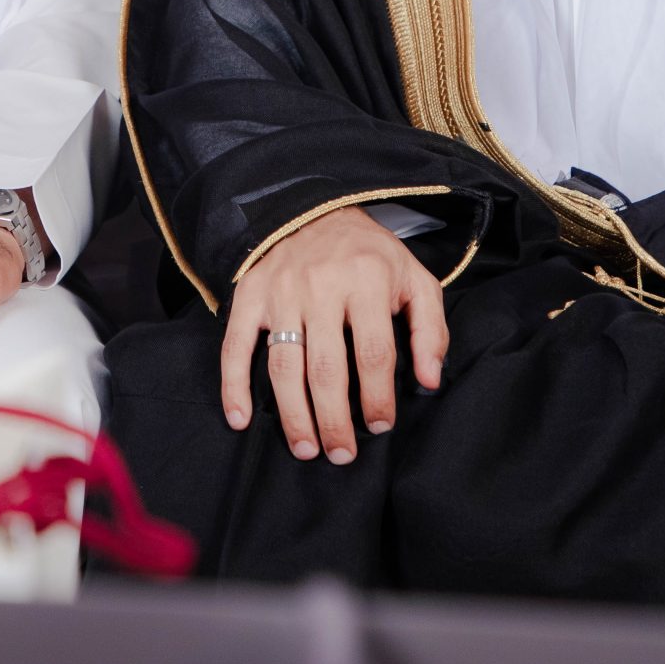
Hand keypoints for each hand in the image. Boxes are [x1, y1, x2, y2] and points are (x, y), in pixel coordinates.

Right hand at [219, 206, 447, 465]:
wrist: (313, 208)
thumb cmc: (369, 255)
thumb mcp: (413, 279)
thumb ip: (429, 328)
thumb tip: (430, 380)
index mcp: (367, 280)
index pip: (374, 352)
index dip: (377, 396)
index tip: (379, 425)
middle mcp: (320, 287)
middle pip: (326, 368)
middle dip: (334, 419)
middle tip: (342, 455)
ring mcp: (280, 292)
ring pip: (283, 365)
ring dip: (293, 415)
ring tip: (306, 449)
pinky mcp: (249, 295)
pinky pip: (235, 346)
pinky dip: (233, 385)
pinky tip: (240, 420)